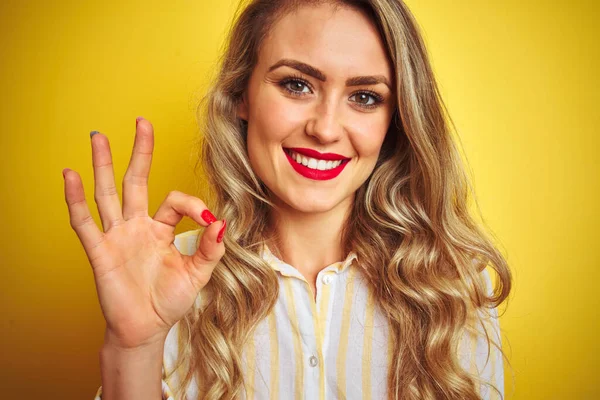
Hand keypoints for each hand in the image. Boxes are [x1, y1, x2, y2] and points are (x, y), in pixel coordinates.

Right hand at [62, 117, 225, 348]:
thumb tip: (222, 222)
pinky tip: (71, 175)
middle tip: (141, 121)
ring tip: (98, 136)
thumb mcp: (198, 275)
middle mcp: (137, 226)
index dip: (193, 204)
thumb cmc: (169, 301)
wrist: (145, 329)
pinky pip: (85, 221)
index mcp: (161, 229)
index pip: (175, 201)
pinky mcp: (100, 251)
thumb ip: (211, 249)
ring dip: (102, 164)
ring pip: (108, 193)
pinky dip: (76, 199)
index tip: (208, 219)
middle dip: (139, 152)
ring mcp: (117, 236)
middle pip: (135, 180)